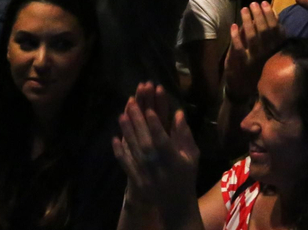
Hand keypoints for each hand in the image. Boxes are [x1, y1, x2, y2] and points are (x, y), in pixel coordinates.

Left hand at [111, 83, 198, 213]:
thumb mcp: (192, 155)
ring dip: (127, 132)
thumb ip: (185, 135)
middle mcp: (158, 167)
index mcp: (174, 161)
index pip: (162, 140)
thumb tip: (178, 113)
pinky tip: (115, 138)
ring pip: (134, 150)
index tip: (149, 109)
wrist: (175, 203)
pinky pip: (126, 164)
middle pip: (145, 142)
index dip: (156, 125)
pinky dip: (120, 152)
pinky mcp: (137, 180)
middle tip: (131, 103)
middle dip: (138, 122)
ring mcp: (146, 175)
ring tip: (122, 114)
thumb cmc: (186, 175)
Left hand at [222, 1, 282, 99]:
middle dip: (259, 14)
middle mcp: (266, 54)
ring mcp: (253, 59)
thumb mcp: (267, 52)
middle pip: (264, 30)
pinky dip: (235, 35)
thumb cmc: (256, 67)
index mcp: (274, 50)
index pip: (276, 29)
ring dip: (247, 21)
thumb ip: (268, 35)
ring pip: (252, 37)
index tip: (265, 3)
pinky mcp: (240, 64)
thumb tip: (269, 14)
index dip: (270, 14)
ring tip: (244, 10)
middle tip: (253, 4)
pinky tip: (233, 25)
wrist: (243, 90)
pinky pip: (238, 47)